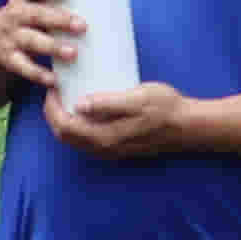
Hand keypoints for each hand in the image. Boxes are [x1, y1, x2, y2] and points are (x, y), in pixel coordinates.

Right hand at [0, 0, 85, 87]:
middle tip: (82, 26)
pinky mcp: (8, 57)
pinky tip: (54, 79)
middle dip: (59, 20)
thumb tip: (93, 6)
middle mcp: (14, 14)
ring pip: (31, 40)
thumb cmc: (26, 17)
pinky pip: (23, 66)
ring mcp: (10, 36)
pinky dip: (38, 74)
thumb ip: (53, 2)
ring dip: (53, 47)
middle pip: (36, 15)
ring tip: (73, 53)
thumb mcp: (31, 3)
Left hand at [44, 79, 195, 160]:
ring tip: (65, 99)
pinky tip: (83, 111)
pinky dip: (77, 127)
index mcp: (104, 136)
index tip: (52, 88)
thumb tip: (79, 104)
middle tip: (54, 92)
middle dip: (53, 115)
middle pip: (65, 136)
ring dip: (64, 122)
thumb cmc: (165, 108)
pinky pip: (87, 141)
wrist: (188, 127)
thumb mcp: (137, 98)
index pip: (64, 126)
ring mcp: (110, 151)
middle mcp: (104, 148)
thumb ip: (108, 103)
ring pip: (75, 140)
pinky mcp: (117, 148)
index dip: (52, 108)